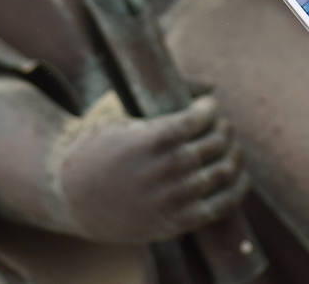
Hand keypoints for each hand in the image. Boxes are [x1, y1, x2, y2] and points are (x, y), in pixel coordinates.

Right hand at [57, 95, 248, 243]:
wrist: (70, 192)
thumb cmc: (97, 141)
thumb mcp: (119, 107)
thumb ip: (166, 92)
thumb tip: (213, 86)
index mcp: (152, 138)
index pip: (201, 118)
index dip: (210, 109)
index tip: (207, 106)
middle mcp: (166, 169)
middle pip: (217, 143)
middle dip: (224, 129)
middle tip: (220, 124)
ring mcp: (173, 198)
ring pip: (223, 171)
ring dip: (233, 154)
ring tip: (228, 145)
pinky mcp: (176, 222)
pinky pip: (221, 206)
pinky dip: (237, 188)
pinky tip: (238, 175)